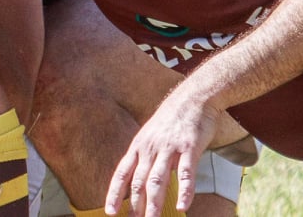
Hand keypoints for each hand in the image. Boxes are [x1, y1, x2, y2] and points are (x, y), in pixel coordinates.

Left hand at [106, 86, 219, 215]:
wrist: (192, 98)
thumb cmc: (171, 120)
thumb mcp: (150, 136)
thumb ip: (145, 157)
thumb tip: (139, 180)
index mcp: (139, 146)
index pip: (122, 173)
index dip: (115, 193)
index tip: (110, 211)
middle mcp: (150, 148)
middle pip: (139, 181)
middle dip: (135, 205)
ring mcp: (170, 148)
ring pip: (159, 180)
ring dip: (155, 203)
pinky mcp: (190, 148)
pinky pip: (186, 173)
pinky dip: (185, 191)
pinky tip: (183, 206)